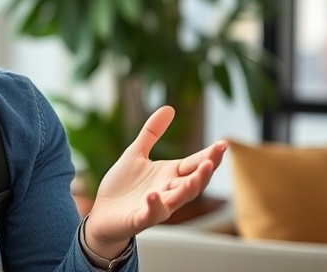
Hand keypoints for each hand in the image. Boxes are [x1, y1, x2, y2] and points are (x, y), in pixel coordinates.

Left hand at [83, 106, 226, 257]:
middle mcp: (168, 190)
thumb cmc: (123, 186)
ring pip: (178, 199)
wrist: (103, 214)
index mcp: (169, 174)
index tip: (224, 143)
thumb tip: (169, 107)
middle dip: (204, 172)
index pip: (194, 164)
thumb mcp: (136, 153)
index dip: (209, 155)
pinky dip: (154, 206)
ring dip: (189, 189)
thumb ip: (152, 133)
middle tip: (214, 158)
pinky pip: (151, 214)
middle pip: (192, 182)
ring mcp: (156, 206)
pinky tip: (153, 195)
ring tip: (196, 176)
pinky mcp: (140, 219)